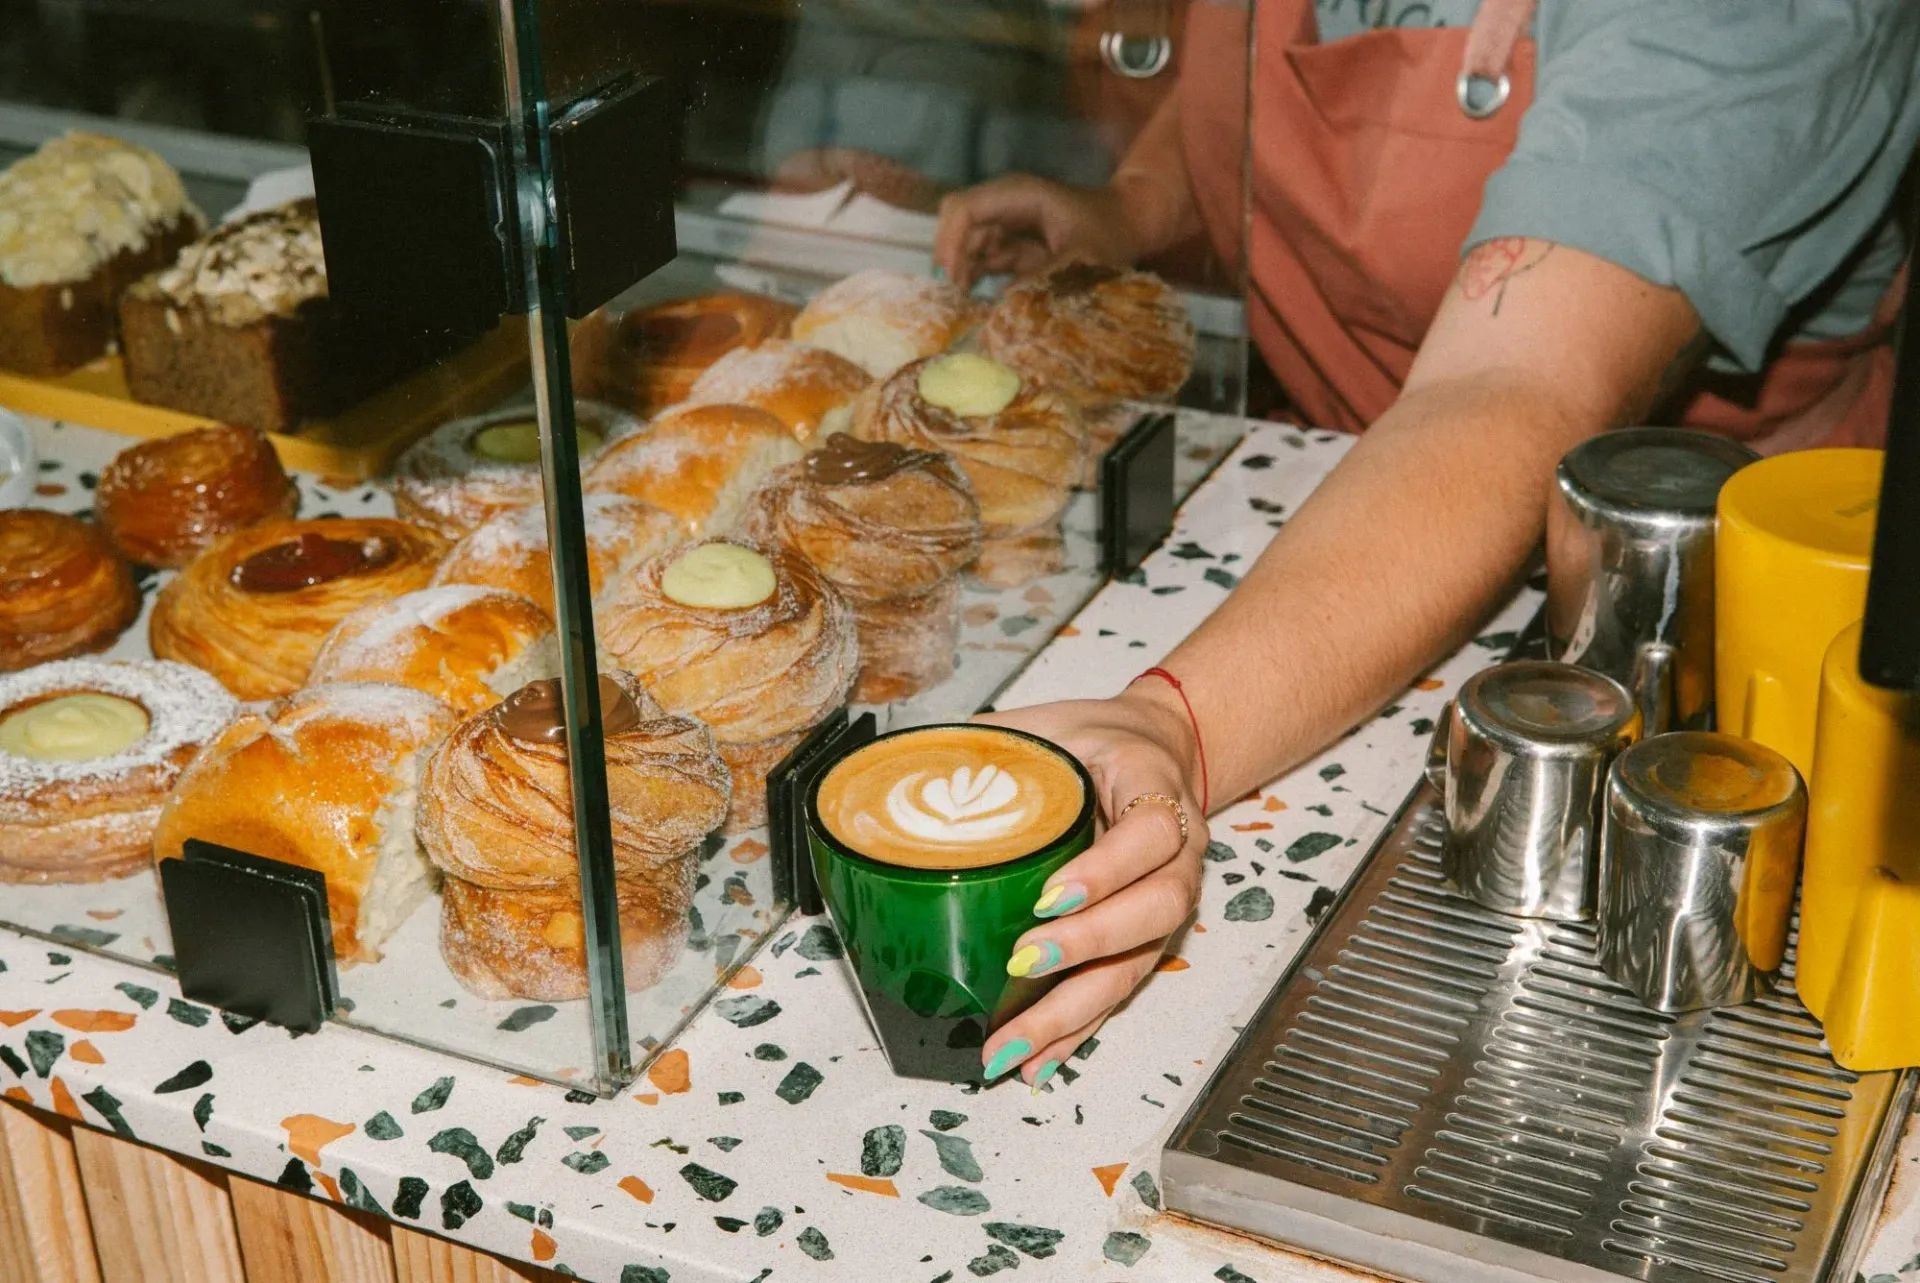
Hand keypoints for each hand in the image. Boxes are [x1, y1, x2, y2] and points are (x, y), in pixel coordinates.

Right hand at [933, 176, 1140, 291]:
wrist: (1128, 226)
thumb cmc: (1110, 232)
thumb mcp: (1083, 258)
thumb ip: (1044, 278)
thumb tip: (1003, 301)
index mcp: (1018, 195)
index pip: (965, 209)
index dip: (950, 241)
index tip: (951, 279)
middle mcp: (1004, 204)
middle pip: (957, 224)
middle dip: (952, 258)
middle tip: (956, 298)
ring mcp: (1006, 224)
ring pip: (965, 245)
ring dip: (962, 273)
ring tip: (966, 305)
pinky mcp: (1011, 244)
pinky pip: (981, 260)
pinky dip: (976, 279)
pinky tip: (977, 302)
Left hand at [973, 683, 1207, 1089]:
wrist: (1150, 749)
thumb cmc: (1092, 740)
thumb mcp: (1048, 724)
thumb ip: (987, 744)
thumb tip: (899, 764)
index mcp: (1156, 788)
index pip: (1150, 830)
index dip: (1106, 868)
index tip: (1050, 894)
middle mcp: (1177, 854)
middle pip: (1156, 909)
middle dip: (1090, 945)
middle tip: (1026, 961)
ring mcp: (1165, 902)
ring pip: (1138, 964)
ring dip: (1075, 1010)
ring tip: (1015, 1045)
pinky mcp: (1144, 940)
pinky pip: (1119, 992)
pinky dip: (1077, 1031)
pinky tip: (1039, 1061)